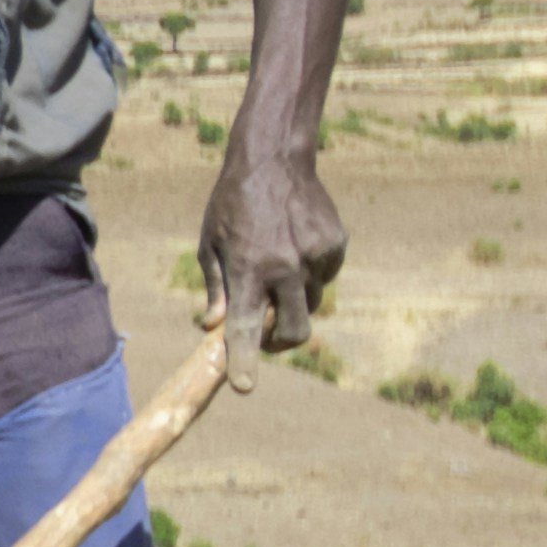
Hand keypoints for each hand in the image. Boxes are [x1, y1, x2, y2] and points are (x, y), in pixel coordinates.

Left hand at [198, 128, 347, 351]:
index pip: (244, 326)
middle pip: (293, 331)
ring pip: (310, 303)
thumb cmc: (232, 203)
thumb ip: (216, 287)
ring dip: (293, 301)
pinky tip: (294, 246)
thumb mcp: (210, 243)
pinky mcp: (336, 246)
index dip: (245, 360)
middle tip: (265, 336)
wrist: (275, 160)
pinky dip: (310, 274)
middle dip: (280, 343)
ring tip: (275, 266)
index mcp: (248, 269)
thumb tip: (213, 326)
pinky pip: (324, 277)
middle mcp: (286, 267)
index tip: (244, 386)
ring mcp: (316, 257)